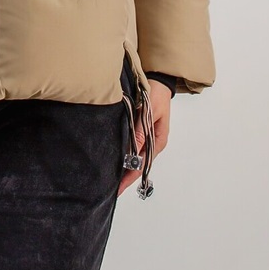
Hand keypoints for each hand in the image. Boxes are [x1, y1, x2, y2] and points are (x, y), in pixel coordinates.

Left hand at [117, 79, 170, 196]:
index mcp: (158, 141)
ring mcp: (148, 137)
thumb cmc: (156, 95)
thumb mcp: (149, 112)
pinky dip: (125, 153)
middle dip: (125, 176)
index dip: (128, 177)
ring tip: (110, 176)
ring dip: (124, 165)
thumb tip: (132, 151)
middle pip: (137, 164)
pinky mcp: (141, 130)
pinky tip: (116, 156)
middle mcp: (153, 142)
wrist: (159, 81)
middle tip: (109, 187)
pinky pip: (133, 146)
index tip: (117, 188)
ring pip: (135, 156)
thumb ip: (140, 130)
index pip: (141, 165)